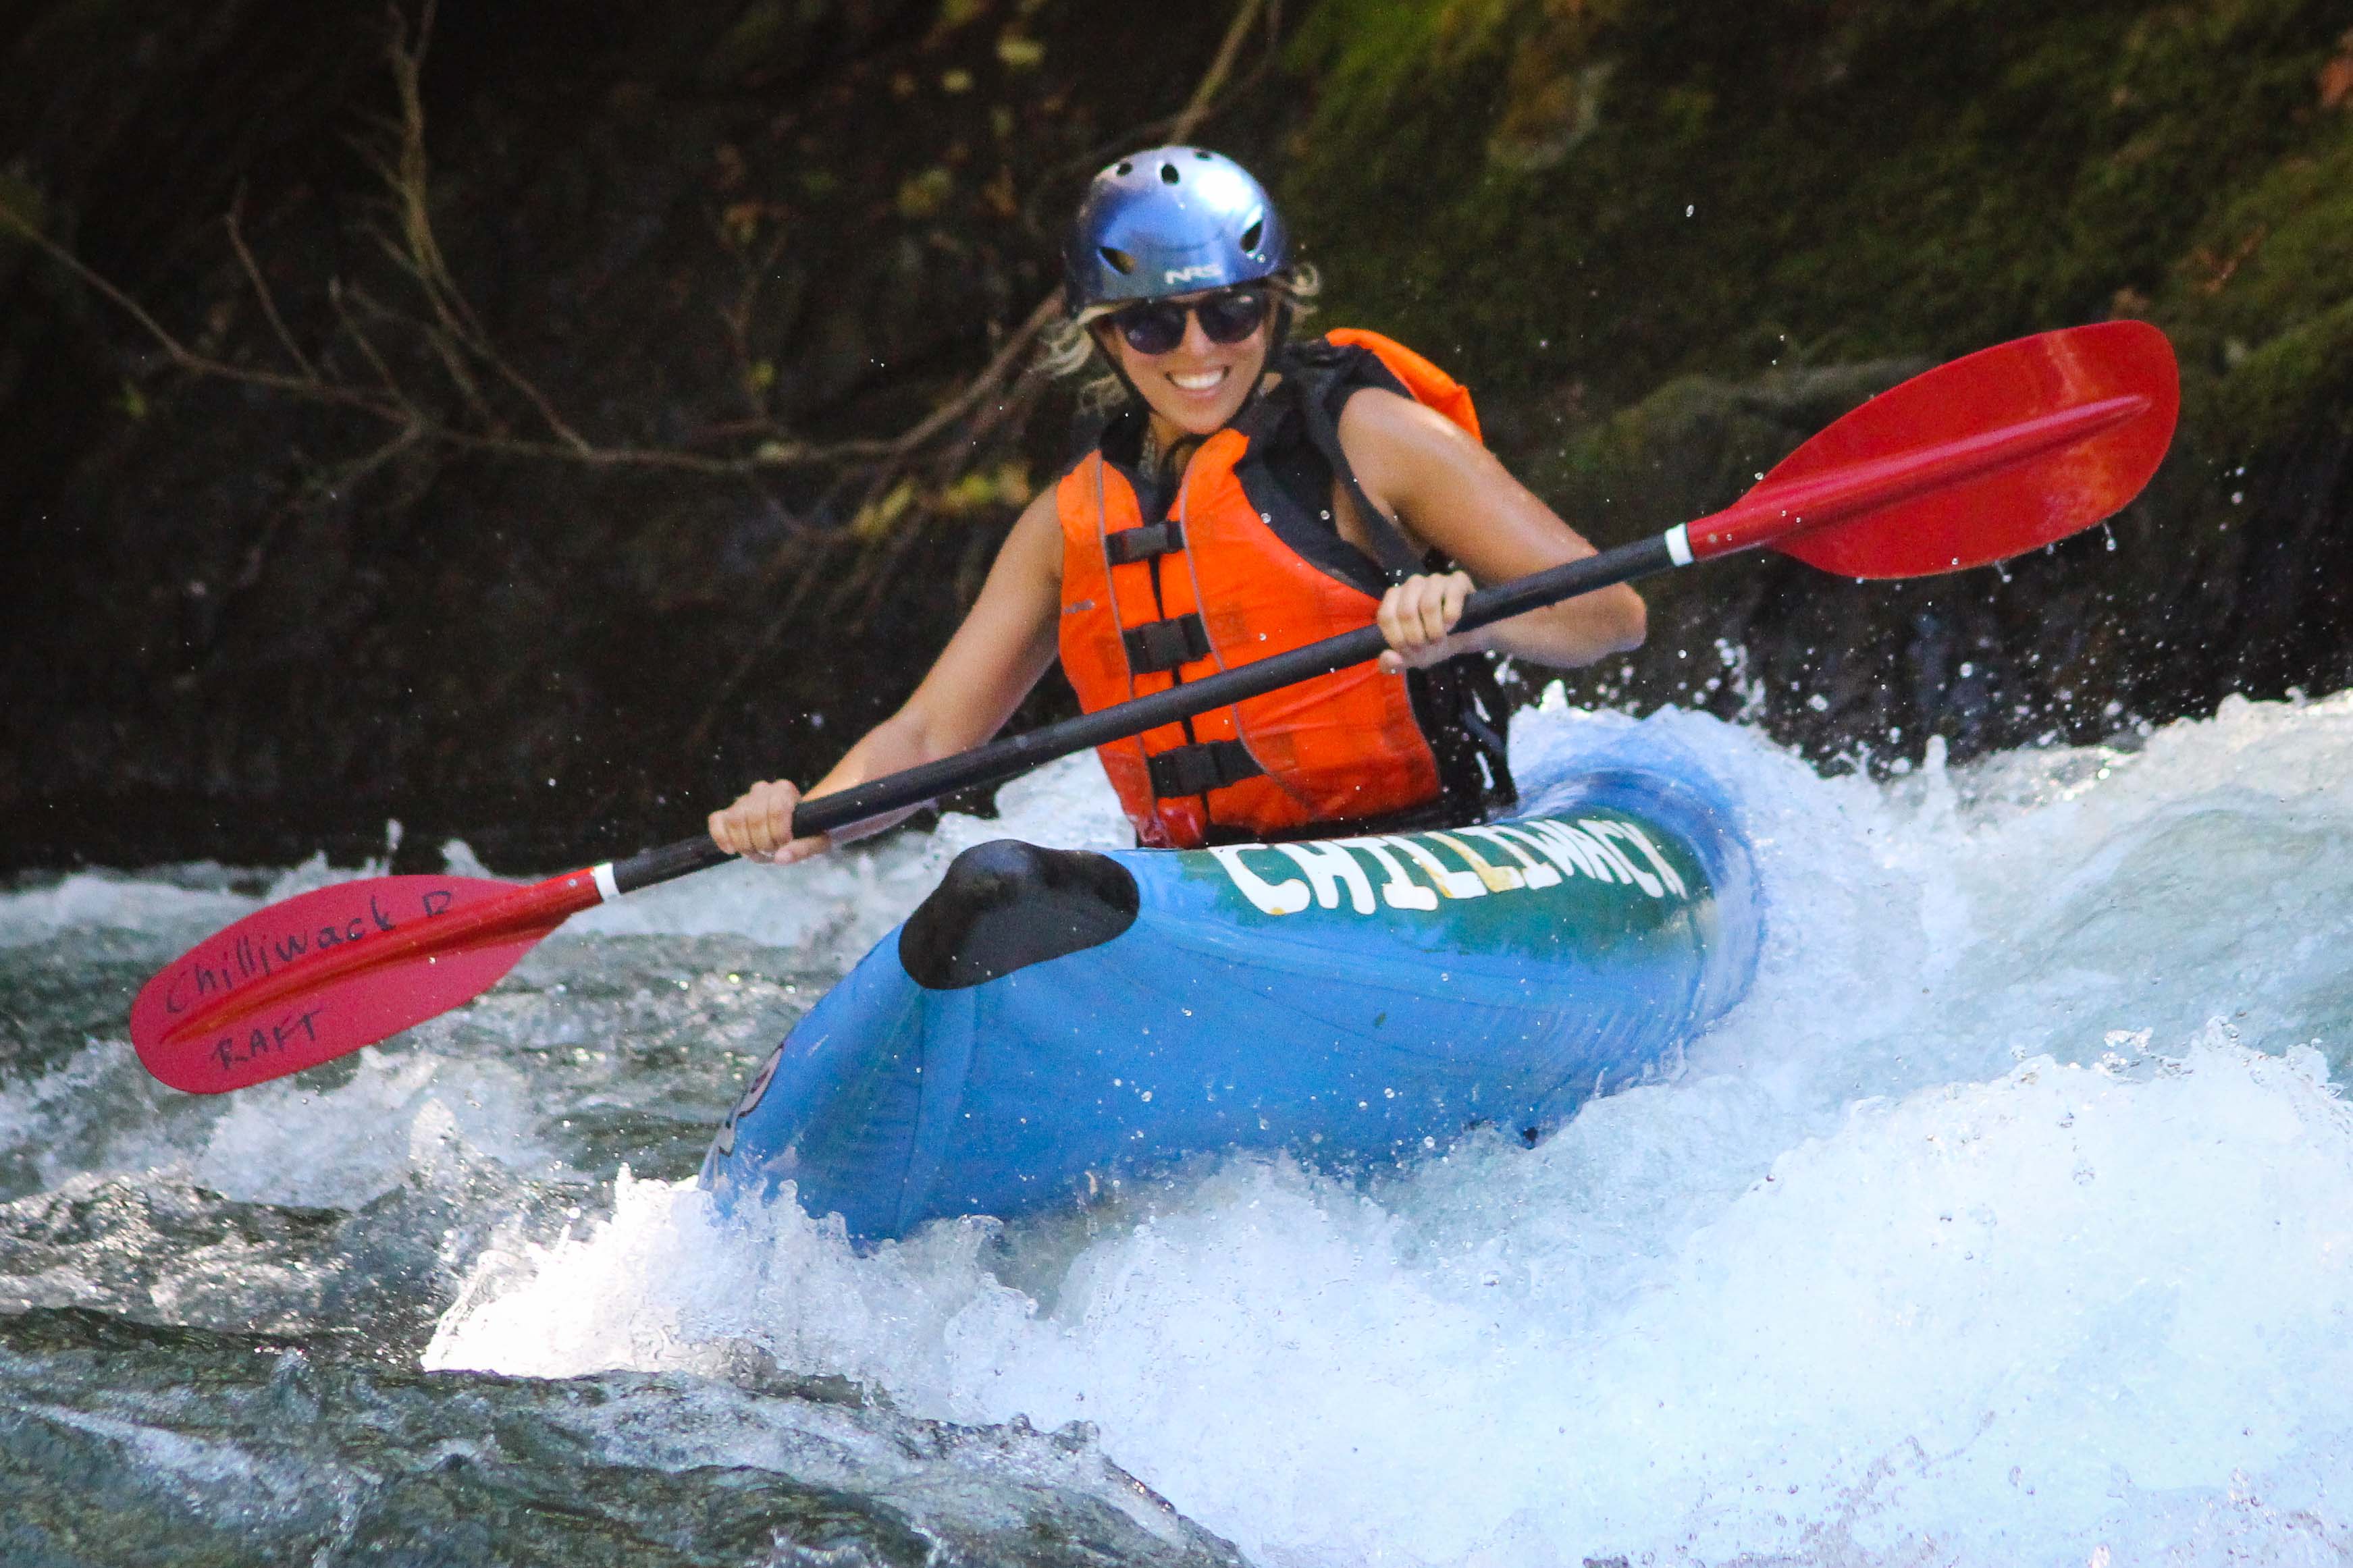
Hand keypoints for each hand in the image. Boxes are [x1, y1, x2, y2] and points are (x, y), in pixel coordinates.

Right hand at [708, 779, 831, 865]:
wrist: (790, 827)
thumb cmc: (806, 831)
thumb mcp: (815, 841)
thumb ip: (803, 848)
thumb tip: (780, 858)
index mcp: (784, 791)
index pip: (777, 809)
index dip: (779, 832)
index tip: (784, 843)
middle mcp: (762, 790)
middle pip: (755, 817)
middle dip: (762, 842)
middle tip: (770, 852)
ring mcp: (743, 800)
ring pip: (735, 819)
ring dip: (745, 843)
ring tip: (756, 853)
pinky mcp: (727, 812)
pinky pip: (716, 820)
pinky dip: (721, 837)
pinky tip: (731, 850)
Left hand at [1375, 570, 1473, 672]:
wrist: (1467, 636)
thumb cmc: (1434, 641)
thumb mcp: (1413, 657)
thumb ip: (1394, 664)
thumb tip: (1388, 658)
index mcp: (1395, 598)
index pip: (1386, 616)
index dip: (1397, 639)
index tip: (1410, 651)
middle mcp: (1413, 584)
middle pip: (1406, 612)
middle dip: (1416, 638)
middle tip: (1427, 648)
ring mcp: (1436, 580)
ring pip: (1428, 604)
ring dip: (1435, 630)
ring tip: (1439, 638)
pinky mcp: (1458, 580)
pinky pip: (1452, 596)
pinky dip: (1451, 618)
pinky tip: (1452, 625)